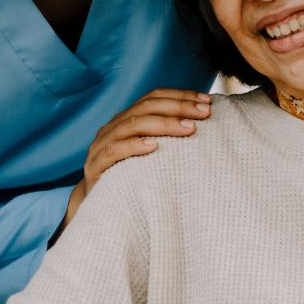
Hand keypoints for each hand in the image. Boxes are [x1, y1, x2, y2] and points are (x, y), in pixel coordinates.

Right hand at [60, 88, 211, 233]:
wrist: (98, 207)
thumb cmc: (131, 177)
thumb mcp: (150, 153)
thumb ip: (168, 137)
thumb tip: (204, 123)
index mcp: (127, 119)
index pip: (154, 97)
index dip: (180, 96)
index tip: (207, 101)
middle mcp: (114, 126)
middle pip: (146, 107)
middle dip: (178, 107)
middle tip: (204, 113)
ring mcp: (102, 144)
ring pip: (132, 125)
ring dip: (164, 124)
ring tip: (188, 128)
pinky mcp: (96, 166)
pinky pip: (114, 151)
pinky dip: (134, 146)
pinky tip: (154, 146)